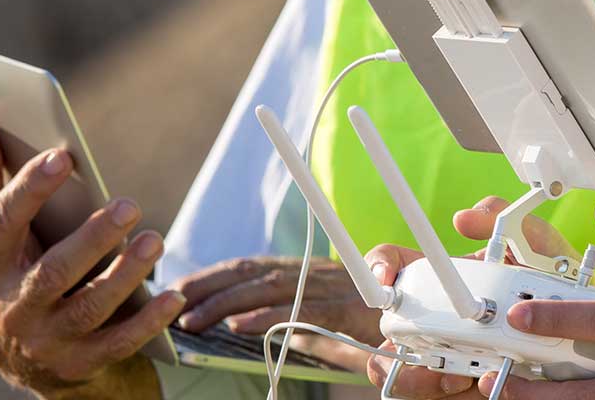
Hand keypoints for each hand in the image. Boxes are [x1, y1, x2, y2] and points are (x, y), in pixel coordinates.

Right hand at [0, 117, 179, 399]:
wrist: (26, 361)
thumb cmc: (17, 274)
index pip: (3, 225)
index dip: (30, 190)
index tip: (63, 156)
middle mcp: (14, 309)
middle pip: (54, 273)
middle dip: (92, 239)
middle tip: (129, 205)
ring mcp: (48, 340)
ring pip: (89, 308)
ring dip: (125, 275)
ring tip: (154, 240)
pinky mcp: (81, 363)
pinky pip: (118, 345)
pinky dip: (147, 322)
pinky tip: (173, 298)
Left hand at [170, 255, 379, 369]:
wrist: (423, 315)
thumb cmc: (374, 318)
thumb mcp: (329, 316)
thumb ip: (297, 316)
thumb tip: (254, 324)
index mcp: (306, 272)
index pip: (251, 267)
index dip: (214, 274)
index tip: (179, 286)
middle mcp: (313, 273)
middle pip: (252, 273)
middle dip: (208, 286)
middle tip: (171, 303)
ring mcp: (328, 289)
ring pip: (268, 289)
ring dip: (225, 303)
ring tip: (192, 320)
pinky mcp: (343, 309)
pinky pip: (299, 312)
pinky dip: (266, 317)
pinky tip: (238, 327)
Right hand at [363, 195, 577, 397]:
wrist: (585, 322)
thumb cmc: (553, 278)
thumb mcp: (535, 242)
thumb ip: (504, 219)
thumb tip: (465, 217)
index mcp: (450, 280)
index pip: (399, 267)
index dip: (381, 266)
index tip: (384, 276)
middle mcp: (444, 319)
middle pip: (395, 334)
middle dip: (397, 346)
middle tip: (422, 351)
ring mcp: (455, 354)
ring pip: (415, 374)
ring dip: (423, 379)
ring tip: (453, 374)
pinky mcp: (473, 385)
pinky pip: (451, 397)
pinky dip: (455, 395)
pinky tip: (477, 386)